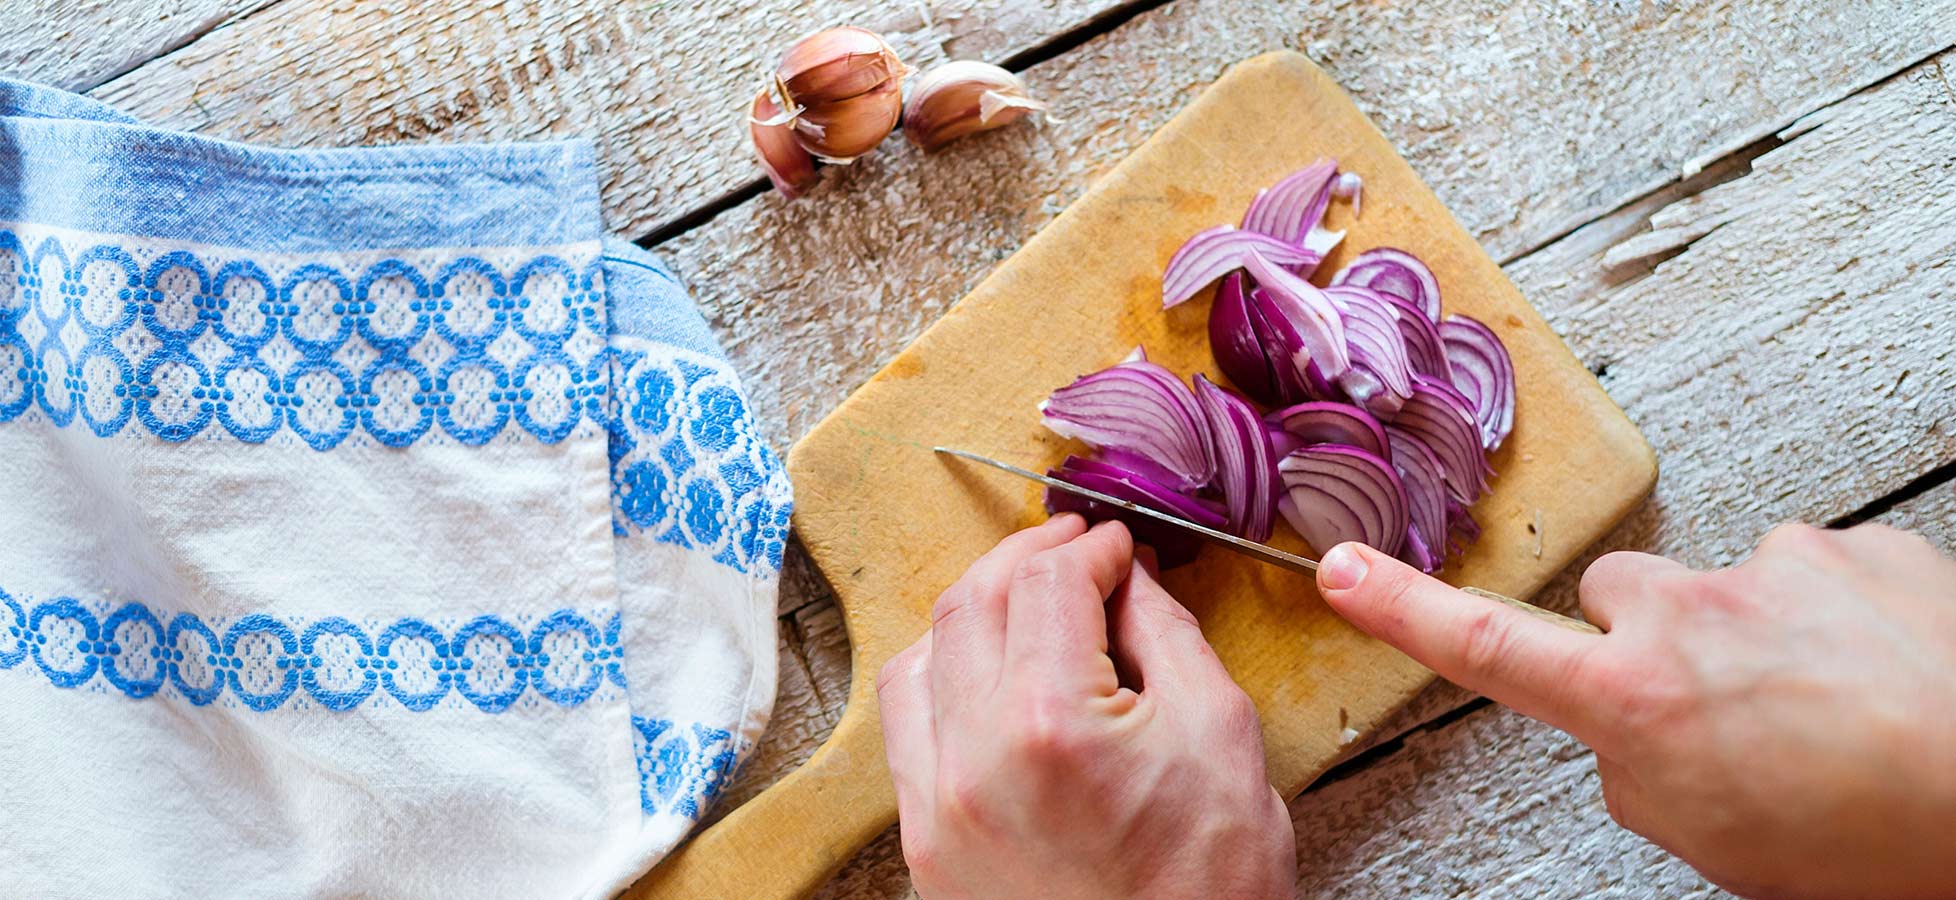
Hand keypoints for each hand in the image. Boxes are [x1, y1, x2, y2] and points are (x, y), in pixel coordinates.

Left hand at [877, 515, 1295, 898]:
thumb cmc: (1208, 883)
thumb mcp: (1220, 734)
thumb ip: (1166, 633)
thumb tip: (1130, 576)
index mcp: (1051, 722)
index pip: (1049, 582)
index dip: (1091, 548)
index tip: (1118, 545)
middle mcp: (973, 758)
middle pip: (974, 604)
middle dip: (1028, 560)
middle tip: (1076, 550)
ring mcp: (936, 805)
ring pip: (922, 656)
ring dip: (974, 610)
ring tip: (1027, 602)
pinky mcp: (924, 843)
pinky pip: (906, 728)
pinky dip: (939, 678)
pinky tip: (983, 672)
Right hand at [1316, 523, 1955, 899]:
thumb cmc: (1875, 844)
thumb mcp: (1714, 841)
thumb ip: (1639, 771)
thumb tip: (1633, 733)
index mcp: (1633, 701)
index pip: (1484, 648)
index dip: (1403, 610)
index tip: (1344, 573)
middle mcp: (1685, 614)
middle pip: (1620, 598)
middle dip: (1652, 640)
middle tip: (1725, 711)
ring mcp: (1771, 568)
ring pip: (1725, 588)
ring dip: (1758, 635)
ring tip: (1831, 709)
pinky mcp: (1850, 546)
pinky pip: (1811, 572)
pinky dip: (1835, 617)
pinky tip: (1880, 675)